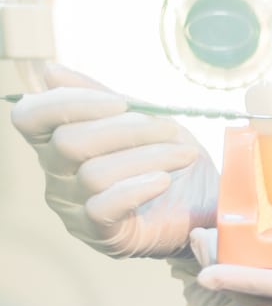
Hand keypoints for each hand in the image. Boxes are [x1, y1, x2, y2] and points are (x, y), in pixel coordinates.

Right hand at [10, 64, 217, 257]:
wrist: (205, 205)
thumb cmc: (170, 159)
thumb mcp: (142, 120)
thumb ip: (102, 97)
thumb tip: (49, 71)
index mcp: (58, 141)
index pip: (31, 118)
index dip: (69, 102)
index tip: (120, 100)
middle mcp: (57, 176)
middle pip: (68, 142)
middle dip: (126, 130)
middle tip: (170, 129)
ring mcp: (74, 207)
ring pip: (94, 174)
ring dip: (147, 157)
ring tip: (183, 155)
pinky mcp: (99, 234)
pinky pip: (103, 207)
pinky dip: (138, 188)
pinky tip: (164, 180)